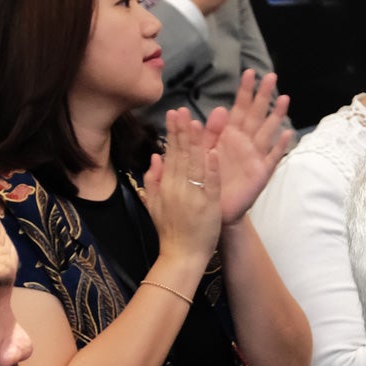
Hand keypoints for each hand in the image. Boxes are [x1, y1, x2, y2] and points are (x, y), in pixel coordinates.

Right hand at [141, 110, 223, 266]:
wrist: (181, 255)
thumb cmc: (170, 230)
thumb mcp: (154, 203)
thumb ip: (153, 179)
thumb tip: (155, 156)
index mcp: (166, 185)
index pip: (170, 153)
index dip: (173, 133)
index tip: (175, 114)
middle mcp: (178, 187)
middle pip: (181, 154)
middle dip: (183, 131)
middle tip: (184, 110)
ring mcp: (194, 195)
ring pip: (195, 165)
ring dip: (197, 143)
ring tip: (198, 123)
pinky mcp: (208, 205)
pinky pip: (210, 184)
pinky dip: (211, 168)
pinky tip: (213, 152)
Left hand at [210, 70, 291, 223]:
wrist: (214, 207)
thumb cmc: (209, 178)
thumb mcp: (203, 152)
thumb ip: (209, 133)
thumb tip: (219, 109)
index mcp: (229, 135)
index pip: (239, 108)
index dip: (245, 91)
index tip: (250, 73)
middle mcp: (245, 142)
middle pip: (257, 114)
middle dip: (264, 95)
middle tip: (271, 76)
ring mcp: (255, 156)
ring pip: (268, 131)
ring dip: (276, 115)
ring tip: (284, 98)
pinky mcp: (261, 172)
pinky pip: (273, 157)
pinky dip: (280, 146)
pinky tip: (288, 134)